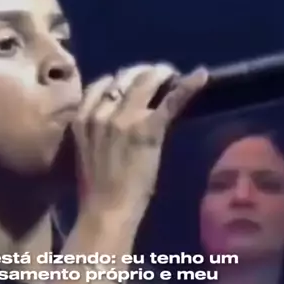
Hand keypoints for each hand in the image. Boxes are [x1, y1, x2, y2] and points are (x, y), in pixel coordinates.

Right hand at [73, 63, 206, 224]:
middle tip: (160, 77)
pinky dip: (188, 85)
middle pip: (124, 77)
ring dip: (162, 74)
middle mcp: (101, 112)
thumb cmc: (96, 191)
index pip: (101, 84)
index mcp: (81, 118)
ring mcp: (124, 118)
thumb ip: (97, 130)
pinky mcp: (148, 128)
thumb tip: (117, 119)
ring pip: (146, 81)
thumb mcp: (88, 151)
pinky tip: (201, 76)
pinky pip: (170, 100)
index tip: (133, 84)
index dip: (120, 80)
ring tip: (173, 76)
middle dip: (143, 73)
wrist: (106, 210)